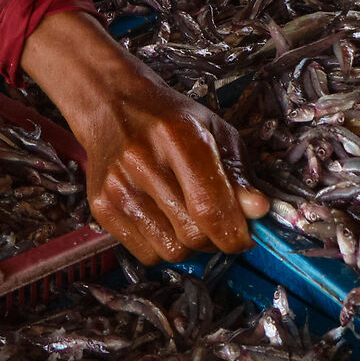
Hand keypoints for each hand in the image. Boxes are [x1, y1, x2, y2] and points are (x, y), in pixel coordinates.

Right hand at [19, 10, 267, 262]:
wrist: (114, 106)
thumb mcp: (215, 132)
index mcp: (178, 135)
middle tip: (216, 222)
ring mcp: (118, 186)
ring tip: (187, 216)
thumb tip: (258, 211)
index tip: (243, 236)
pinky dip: (162, 245)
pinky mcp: (101, 206)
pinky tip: (163, 218)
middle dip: (215, 238)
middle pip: (192, 235)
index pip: (209, 207)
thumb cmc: (171, 120)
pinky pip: (146, 254)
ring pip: (171, 251)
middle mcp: (143, 161)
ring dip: (189, 245)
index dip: (234, 233)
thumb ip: (238, 174)